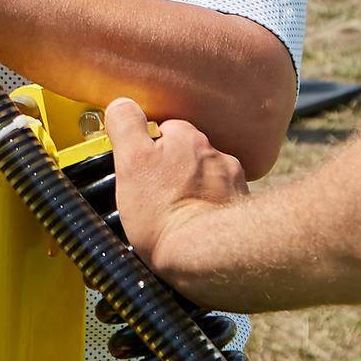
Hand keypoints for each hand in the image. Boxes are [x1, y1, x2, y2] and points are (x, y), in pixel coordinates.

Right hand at [106, 97, 247, 289]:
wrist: (205, 255)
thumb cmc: (165, 212)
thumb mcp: (131, 162)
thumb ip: (126, 125)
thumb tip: (121, 105)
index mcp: (187, 137)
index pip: (162, 129)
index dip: (145, 148)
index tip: (136, 168)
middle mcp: (214, 153)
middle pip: (184, 154)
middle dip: (169, 169)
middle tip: (150, 196)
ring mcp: (230, 180)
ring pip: (202, 178)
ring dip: (190, 189)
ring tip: (171, 214)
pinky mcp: (239, 206)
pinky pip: (218, 201)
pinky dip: (207, 208)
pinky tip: (192, 224)